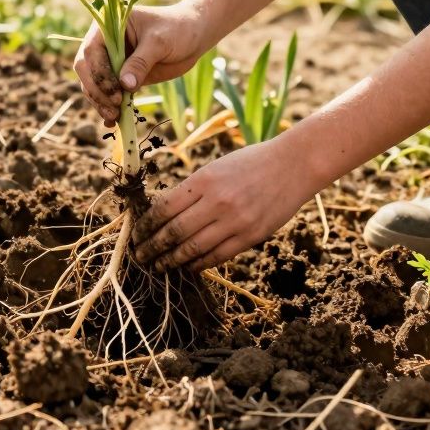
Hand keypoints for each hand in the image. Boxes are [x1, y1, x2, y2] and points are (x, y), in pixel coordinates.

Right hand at [73, 4, 209, 125]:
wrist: (192, 36)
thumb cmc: (176, 29)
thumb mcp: (159, 42)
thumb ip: (141, 63)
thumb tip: (125, 86)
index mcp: (107, 28)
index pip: (91, 51)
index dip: (99, 73)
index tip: (115, 91)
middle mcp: (104, 44)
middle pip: (87, 70)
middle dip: (97, 90)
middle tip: (114, 108)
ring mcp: (111, 63)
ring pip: (94, 85)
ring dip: (100, 103)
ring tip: (115, 117)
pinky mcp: (121, 78)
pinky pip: (108, 94)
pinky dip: (108, 107)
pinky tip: (114, 122)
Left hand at [131, 139, 319, 271]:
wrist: (293, 165)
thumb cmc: (250, 163)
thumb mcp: (216, 168)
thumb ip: (192, 190)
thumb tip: (163, 213)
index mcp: (204, 180)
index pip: (164, 208)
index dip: (146, 225)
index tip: (136, 235)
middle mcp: (217, 201)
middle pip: (174, 232)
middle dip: (152, 247)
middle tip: (140, 256)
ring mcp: (235, 221)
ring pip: (193, 248)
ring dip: (172, 260)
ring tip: (160, 266)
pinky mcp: (251, 236)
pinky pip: (218, 256)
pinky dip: (199, 264)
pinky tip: (188, 266)